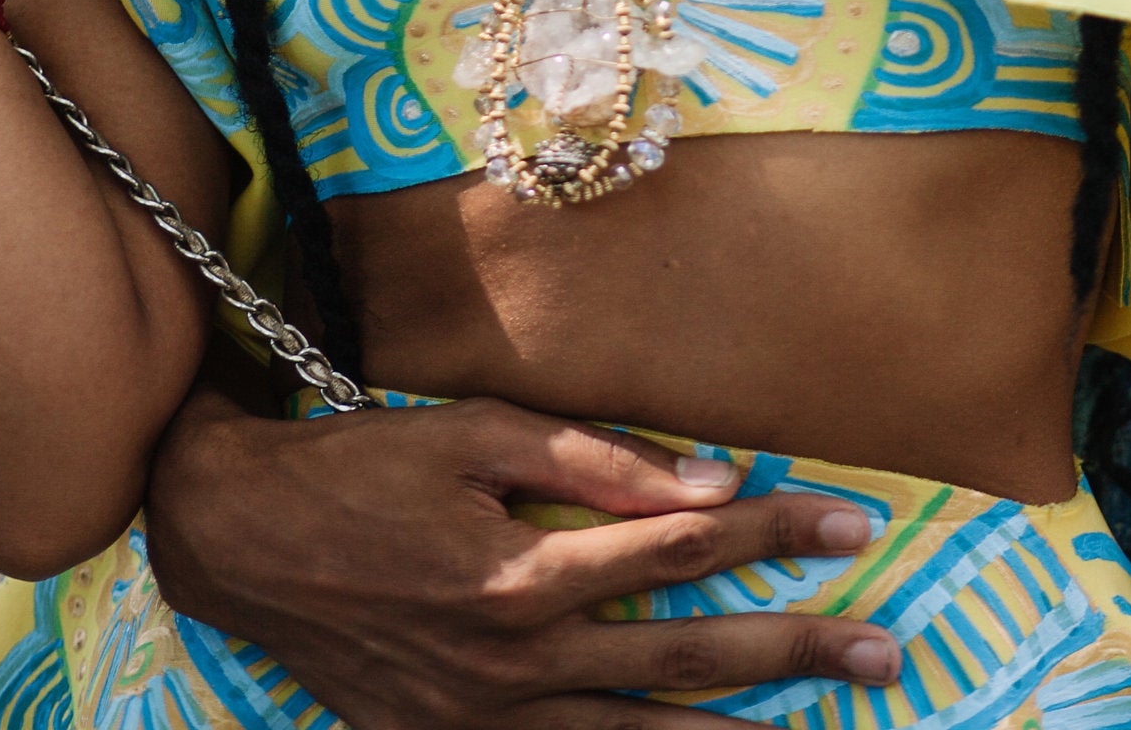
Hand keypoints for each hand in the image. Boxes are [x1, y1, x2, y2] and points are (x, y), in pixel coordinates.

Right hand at [144, 386, 904, 722]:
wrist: (242, 541)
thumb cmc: (363, 465)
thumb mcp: (473, 430)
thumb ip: (595, 457)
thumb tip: (711, 484)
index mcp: (524, 572)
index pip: (683, 550)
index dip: (777, 529)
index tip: (858, 522)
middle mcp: (517, 662)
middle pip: (687, 656)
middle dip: (797, 651)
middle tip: (888, 651)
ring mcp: (489, 722)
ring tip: (828, 724)